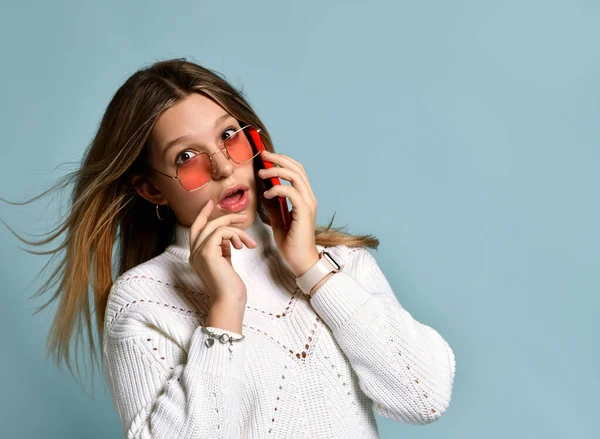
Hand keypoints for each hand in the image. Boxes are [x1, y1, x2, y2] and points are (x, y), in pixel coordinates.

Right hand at [189, 199, 257, 304]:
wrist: (229, 300)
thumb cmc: (230, 286)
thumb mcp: (225, 263)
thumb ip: (223, 249)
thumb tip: (228, 238)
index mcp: (197, 256)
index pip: (195, 229)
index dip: (202, 215)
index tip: (211, 204)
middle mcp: (194, 253)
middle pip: (205, 224)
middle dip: (224, 217)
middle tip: (243, 216)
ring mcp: (198, 253)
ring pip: (215, 227)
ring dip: (237, 230)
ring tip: (249, 242)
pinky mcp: (207, 252)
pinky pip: (221, 232)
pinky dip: (235, 235)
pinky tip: (242, 246)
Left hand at [257, 150, 320, 276]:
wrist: (300, 261)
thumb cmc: (291, 243)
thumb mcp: (277, 220)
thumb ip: (273, 205)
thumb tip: (263, 191)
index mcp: (304, 197)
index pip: (296, 171)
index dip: (282, 161)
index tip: (266, 157)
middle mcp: (309, 197)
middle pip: (297, 168)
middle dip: (279, 159)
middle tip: (263, 155)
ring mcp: (308, 204)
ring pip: (295, 176)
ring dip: (276, 171)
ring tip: (262, 173)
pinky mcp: (304, 212)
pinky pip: (291, 192)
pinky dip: (277, 189)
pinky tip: (267, 194)